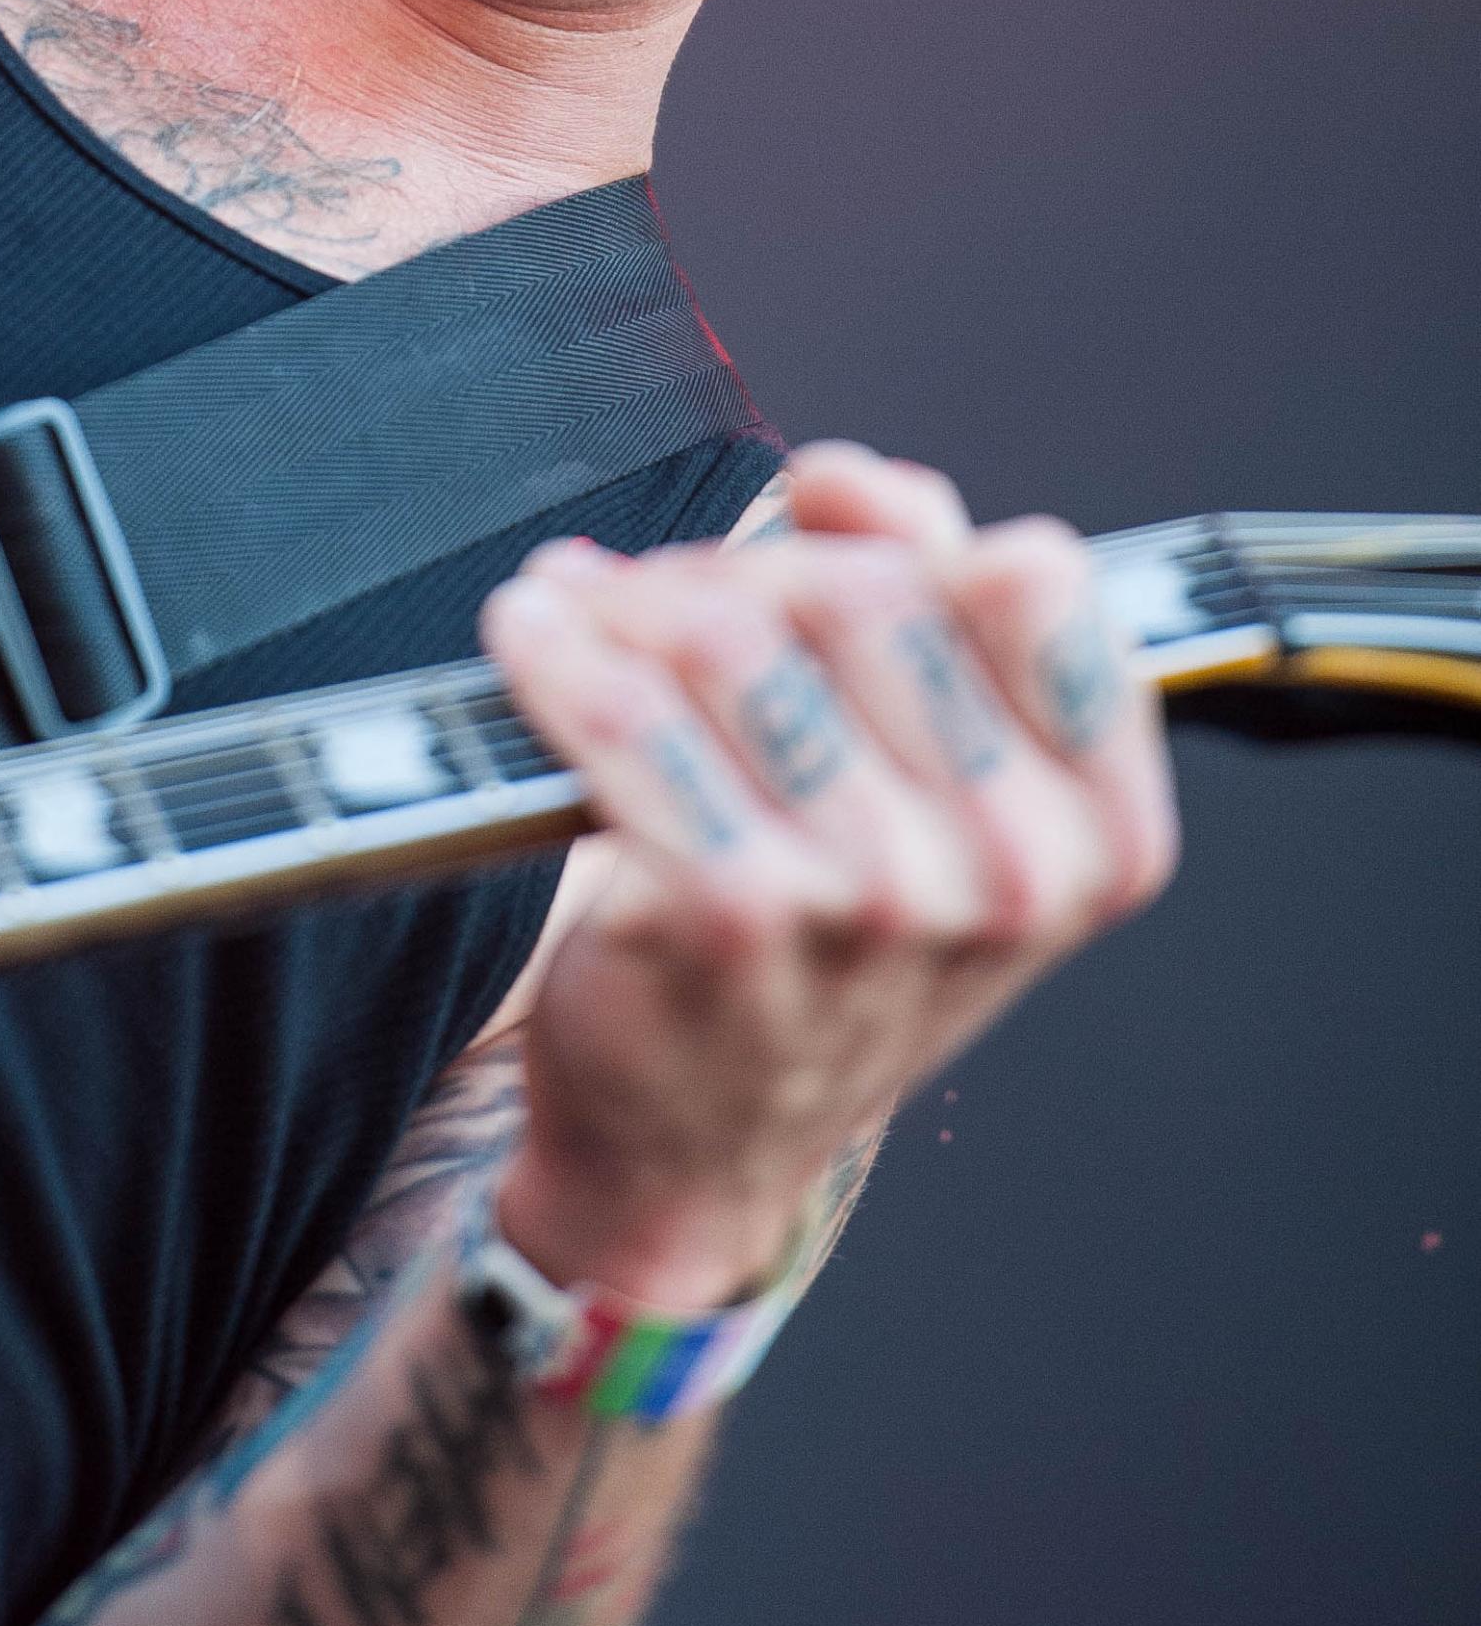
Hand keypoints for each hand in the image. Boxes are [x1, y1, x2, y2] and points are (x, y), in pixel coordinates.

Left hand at [479, 442, 1179, 1311]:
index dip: (909, 537)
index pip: (1033, 586)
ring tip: (577, 615)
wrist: (697, 1146)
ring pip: (731, 636)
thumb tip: (848, 479)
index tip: (816, 534)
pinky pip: (626, 716)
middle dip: (737, 571)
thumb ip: (922, 602)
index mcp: (1097, 831)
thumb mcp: (933, 798)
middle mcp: (1011, 872)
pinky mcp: (728, 915)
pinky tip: (529, 639)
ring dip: (629, 603)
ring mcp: (875, 898)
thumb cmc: (820, 938)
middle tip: (659, 601)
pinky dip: (558, 656)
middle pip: (859, 592)